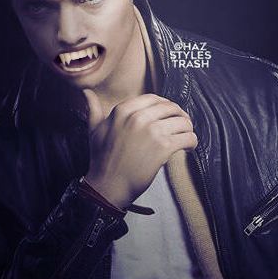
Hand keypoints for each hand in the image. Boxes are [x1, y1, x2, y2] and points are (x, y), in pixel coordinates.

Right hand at [83, 90, 197, 208]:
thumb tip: (86, 93)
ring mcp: (152, 131)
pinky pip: (187, 138)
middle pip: (171, 108)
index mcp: (123, 110)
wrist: (107, 185)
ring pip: (183, 122)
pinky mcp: (163, 147)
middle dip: (180, 116)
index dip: (165, 105)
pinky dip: (192, 142)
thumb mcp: (94, 130)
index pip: (154, 99)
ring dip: (188, 130)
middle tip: (182, 126)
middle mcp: (138, 117)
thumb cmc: (101, 159)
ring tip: (186, 137)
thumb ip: (93, 109)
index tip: (169, 114)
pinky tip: (189, 148)